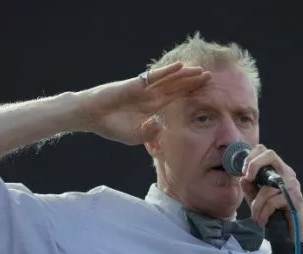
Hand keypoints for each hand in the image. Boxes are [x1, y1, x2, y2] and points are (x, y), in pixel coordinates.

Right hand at [75, 62, 210, 145]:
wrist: (92, 116)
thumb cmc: (111, 126)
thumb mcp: (134, 137)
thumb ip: (150, 133)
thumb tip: (162, 127)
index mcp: (151, 108)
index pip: (175, 99)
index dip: (189, 94)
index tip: (204, 92)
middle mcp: (150, 96)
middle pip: (176, 87)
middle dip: (192, 82)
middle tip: (209, 77)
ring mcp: (144, 88)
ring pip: (169, 80)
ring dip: (184, 75)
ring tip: (200, 70)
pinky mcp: (136, 84)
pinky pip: (154, 77)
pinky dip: (167, 72)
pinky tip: (180, 67)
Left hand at [241, 145, 302, 241]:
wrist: (289, 235)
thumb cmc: (273, 214)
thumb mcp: (256, 199)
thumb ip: (250, 187)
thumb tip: (243, 178)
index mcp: (278, 170)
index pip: (265, 151)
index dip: (251, 156)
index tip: (243, 171)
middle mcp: (287, 173)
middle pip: (270, 155)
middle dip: (253, 165)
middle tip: (247, 178)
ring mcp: (293, 185)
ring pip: (267, 187)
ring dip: (256, 206)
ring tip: (256, 216)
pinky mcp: (295, 199)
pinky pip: (272, 202)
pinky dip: (263, 213)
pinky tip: (263, 220)